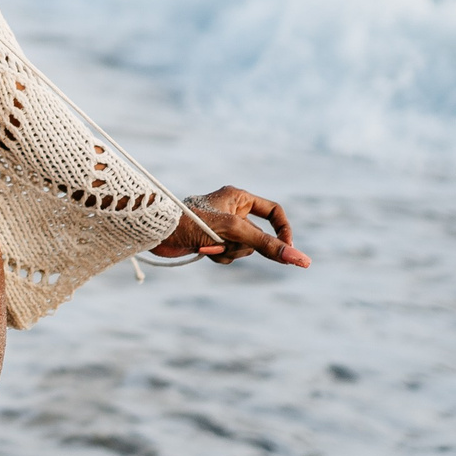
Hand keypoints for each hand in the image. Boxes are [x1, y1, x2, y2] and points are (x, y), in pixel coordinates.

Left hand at [152, 186, 309, 267]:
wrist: (157, 231)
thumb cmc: (193, 222)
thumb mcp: (234, 232)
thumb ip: (266, 244)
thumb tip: (299, 258)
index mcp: (239, 197)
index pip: (273, 212)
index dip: (282, 231)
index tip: (286, 251)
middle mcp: (232, 209)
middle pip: (258, 235)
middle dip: (245, 245)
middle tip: (227, 243)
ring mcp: (222, 226)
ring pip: (243, 247)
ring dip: (230, 251)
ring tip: (209, 245)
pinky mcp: (210, 239)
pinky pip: (228, 253)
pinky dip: (219, 256)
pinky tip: (203, 251)